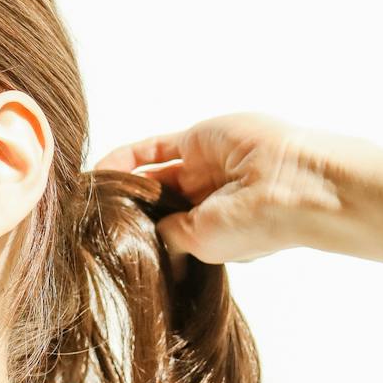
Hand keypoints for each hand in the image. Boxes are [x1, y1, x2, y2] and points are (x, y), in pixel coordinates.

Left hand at [91, 109, 338, 267]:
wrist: (290, 183)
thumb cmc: (253, 224)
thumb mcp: (200, 242)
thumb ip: (166, 234)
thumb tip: (138, 229)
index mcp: (213, 230)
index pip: (167, 229)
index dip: (139, 231)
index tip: (105, 239)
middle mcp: (208, 199)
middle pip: (156, 200)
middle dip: (127, 206)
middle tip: (92, 215)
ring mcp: (203, 167)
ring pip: (152, 172)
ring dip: (122, 181)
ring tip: (93, 194)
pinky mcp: (198, 139)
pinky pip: (154, 147)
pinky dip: (127, 157)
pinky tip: (102, 171)